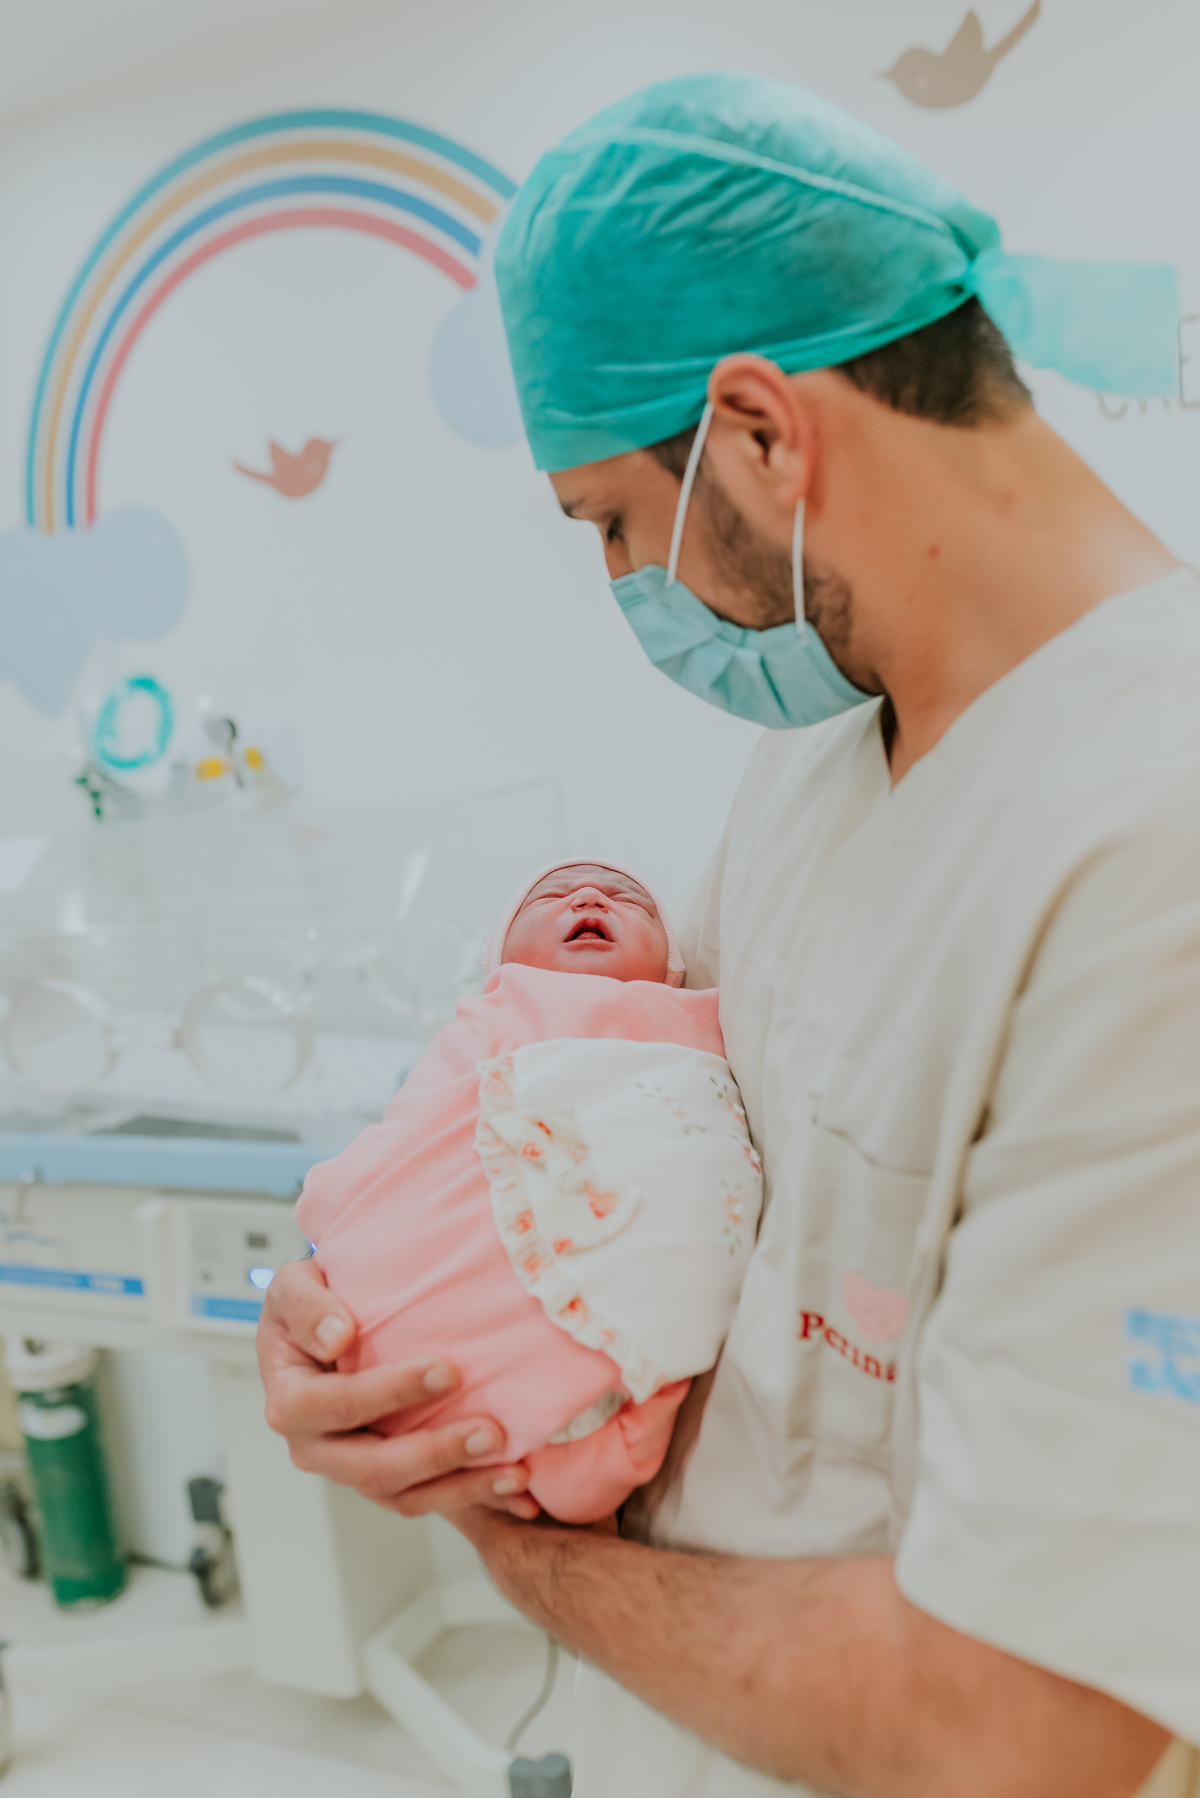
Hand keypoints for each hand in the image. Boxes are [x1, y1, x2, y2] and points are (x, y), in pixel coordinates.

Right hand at [256, 1257, 538, 1518]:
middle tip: (492, 1432)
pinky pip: (430, 1500)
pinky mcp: (388, 1480)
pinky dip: (475, 1500)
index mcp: (291, 1401)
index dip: (391, 1393)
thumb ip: (307, 1306)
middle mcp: (316, 1447)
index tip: (448, 1371)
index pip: (338, 1405)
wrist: (325, 1329)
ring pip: (406, 1497)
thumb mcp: (293, 1287)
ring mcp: (352, 1469)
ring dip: (464, 1488)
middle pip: (374, 1468)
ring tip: (515, 1473)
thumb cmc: (313, 1305)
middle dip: (437, 1453)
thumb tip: (337, 1337)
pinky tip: (519, 1498)